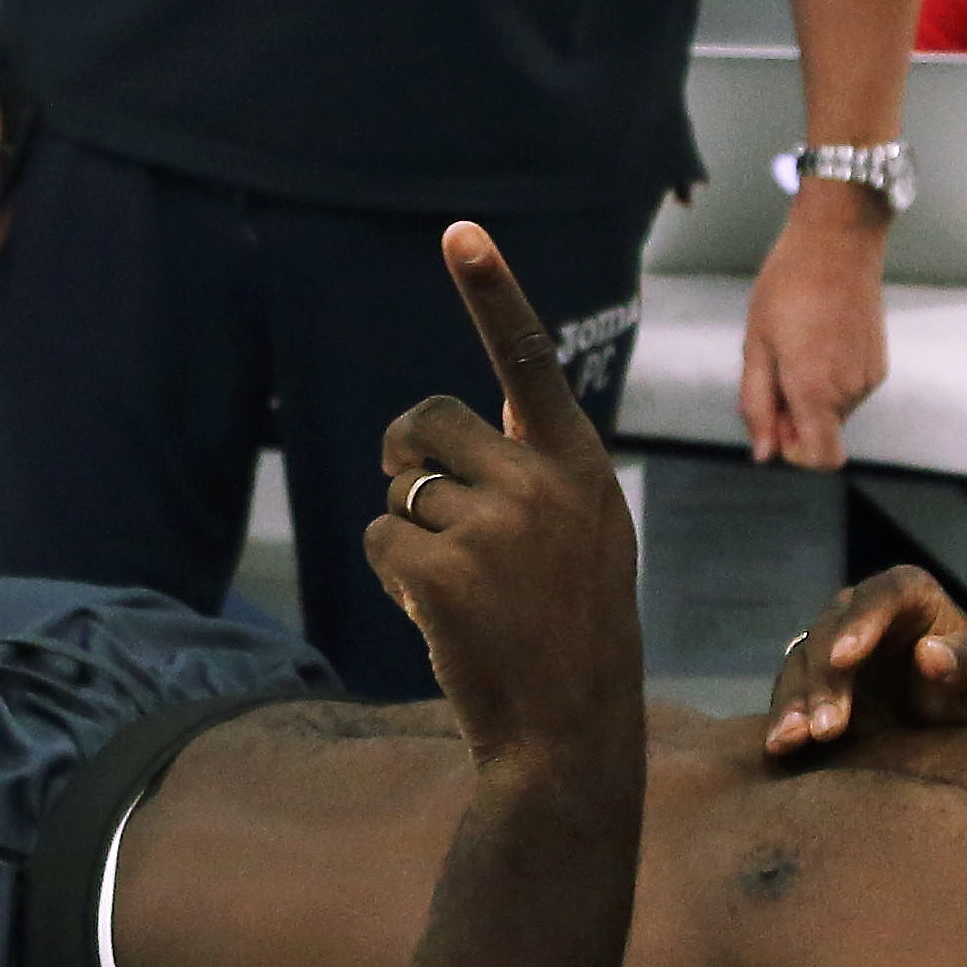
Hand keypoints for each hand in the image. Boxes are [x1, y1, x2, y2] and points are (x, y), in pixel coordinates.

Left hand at [364, 225, 644, 774]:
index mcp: (581, 467)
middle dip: (406, 457)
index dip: (493, 292)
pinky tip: (437, 613)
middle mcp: (542, 484)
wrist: (569, 734)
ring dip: (408, 535)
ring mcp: (495, 527)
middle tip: (421, 503)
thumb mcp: (586, 536)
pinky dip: (392, 574)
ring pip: (400, 491)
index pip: (530, 361)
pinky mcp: (445, 571)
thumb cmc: (571, 633)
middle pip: (429, 422)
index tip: (460, 232)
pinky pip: (380, 538)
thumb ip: (541, 473)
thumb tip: (471, 419)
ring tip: (459, 590)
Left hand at [740, 182, 889, 467]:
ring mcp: (869, 376)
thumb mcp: (756, 344)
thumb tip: (764, 452)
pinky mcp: (879, 361)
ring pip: (836, 411)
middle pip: (823, 433)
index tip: (776, 422)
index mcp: (815, 390)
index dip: (795, 453)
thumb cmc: (790, 284)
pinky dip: (831, 377)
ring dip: (813, 393)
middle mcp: (850, 391)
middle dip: (796, 415)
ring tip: (797, 344)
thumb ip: (757, 404)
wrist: (837, 241)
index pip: (821, 459)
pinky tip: (817, 338)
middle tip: (776, 367)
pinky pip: (850, 388)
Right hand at [764, 566, 966, 756]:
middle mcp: (866, 613)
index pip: (887, 593)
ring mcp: (835, 647)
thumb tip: (930, 653)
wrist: (964, 736)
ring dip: (798, 699)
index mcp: (914, 596)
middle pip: (833, 628)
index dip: (864, 620)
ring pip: (803, 660)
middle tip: (829, 726)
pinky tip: (779, 744)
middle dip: (826, 676)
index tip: (848, 657)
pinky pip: (790, 693)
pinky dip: (782, 717)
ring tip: (797, 738)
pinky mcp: (815, 684)